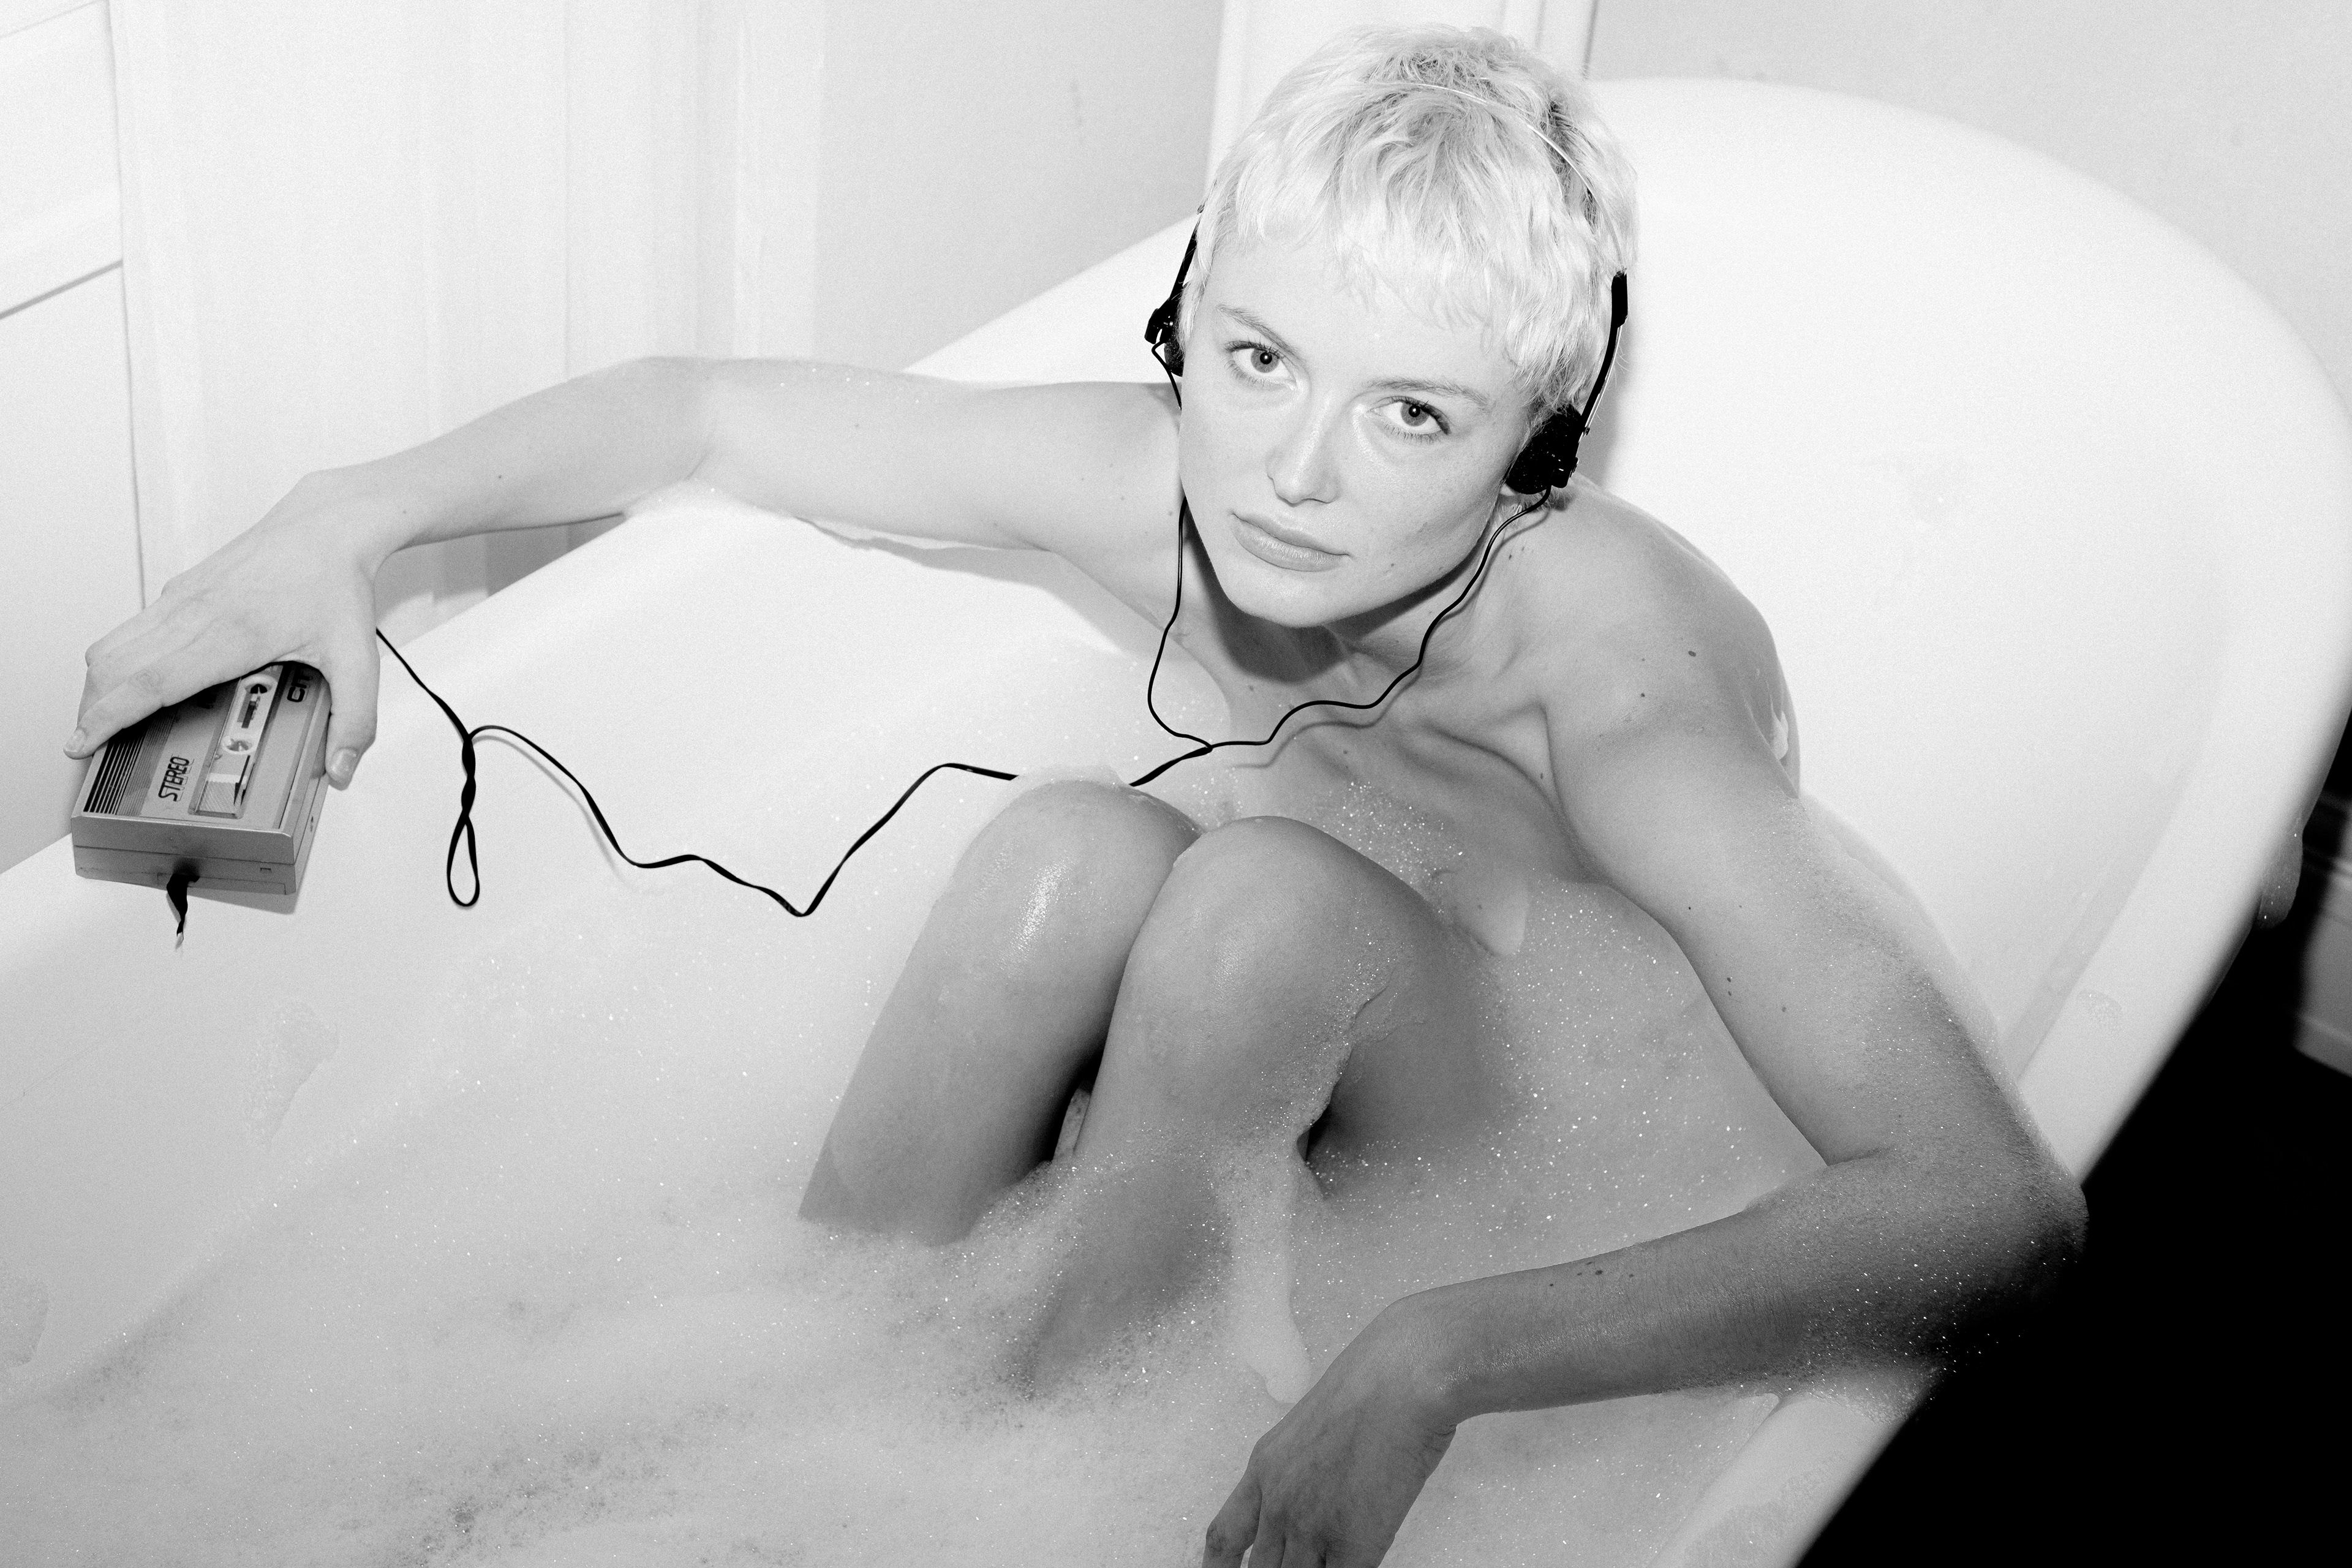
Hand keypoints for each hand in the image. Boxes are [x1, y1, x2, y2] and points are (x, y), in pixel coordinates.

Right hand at [70, 472, 397, 786]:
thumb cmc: (337, 584)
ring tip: (102, 719)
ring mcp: (183, 597)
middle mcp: (196, 612)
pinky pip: (133, 627)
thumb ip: (355, 720)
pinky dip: (119, 659)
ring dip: (99, 684)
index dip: (110, 716)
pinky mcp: (182, 587)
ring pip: (115, 644)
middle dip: (93, 710)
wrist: (328, 525)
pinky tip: (136, 680)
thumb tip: (341, 769)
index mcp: (233, 634)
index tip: (84, 743)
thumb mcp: (358, 661)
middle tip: (90, 745)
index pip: (151, 682)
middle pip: (116, 667)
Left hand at [1202, 1301, 1458, 1567]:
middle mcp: (1277, 1503)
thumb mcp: (1311, 1426)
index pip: (1224, 1538)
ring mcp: (1311, 1527)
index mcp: (1264, 1470)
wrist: (1399, 1380)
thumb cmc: (1370, 1386)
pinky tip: (1356, 1566)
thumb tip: (1314, 1493)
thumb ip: (1301, 1467)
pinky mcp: (1353, 1543)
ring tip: (1326, 1566)